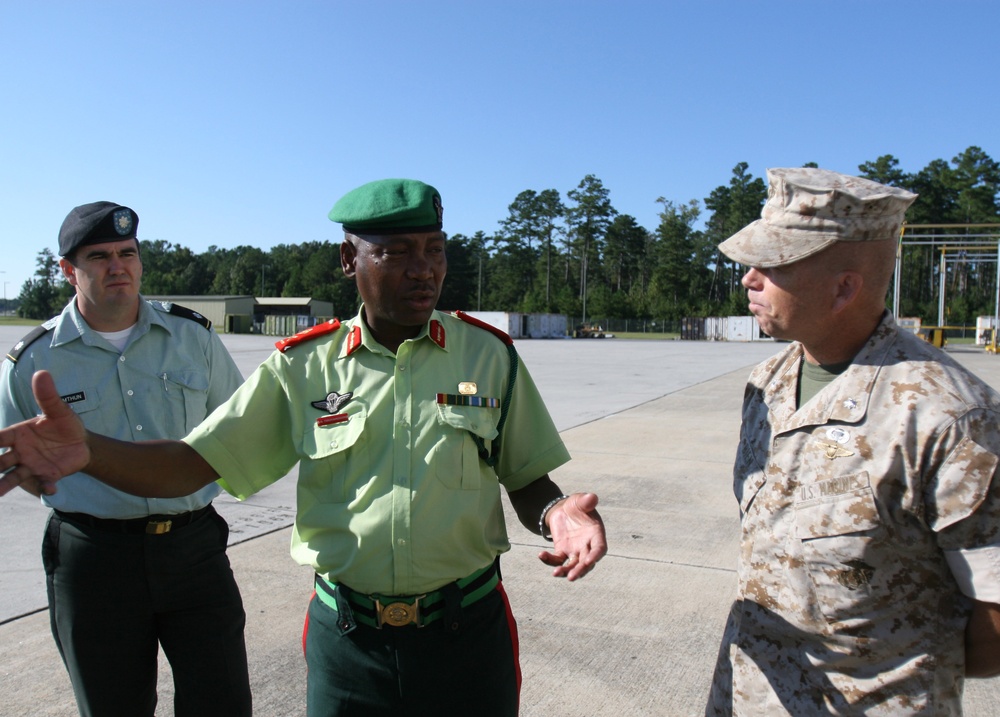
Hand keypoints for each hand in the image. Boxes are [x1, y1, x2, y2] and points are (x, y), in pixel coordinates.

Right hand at [0, 370, 89, 496]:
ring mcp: (31, 465)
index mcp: (17, 434)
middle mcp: (19, 452)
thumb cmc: (64, 425)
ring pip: (13, 476)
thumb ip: (48, 396)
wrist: (82, 443)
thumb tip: (41, 373)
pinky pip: (43, 483)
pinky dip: (45, 486)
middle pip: (0, 460)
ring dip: (5, 484)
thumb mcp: (59, 410)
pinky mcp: (46, 475)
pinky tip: (51, 489)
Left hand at [538, 492, 606, 580]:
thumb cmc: (577, 505)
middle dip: (580, 570)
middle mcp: (587, 546)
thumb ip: (587, 500)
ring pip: (572, 566)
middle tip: (571, 577)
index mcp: (596, 535)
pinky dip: (549, 560)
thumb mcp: (580, 500)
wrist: (564, 509)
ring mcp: (575, 551)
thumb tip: (592, 497)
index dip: (596, 556)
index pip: (599, 549)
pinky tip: (541, 555)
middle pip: (586, 563)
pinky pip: (557, 559)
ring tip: (555, 573)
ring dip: (565, 571)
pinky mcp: (562, 552)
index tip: (590, 561)